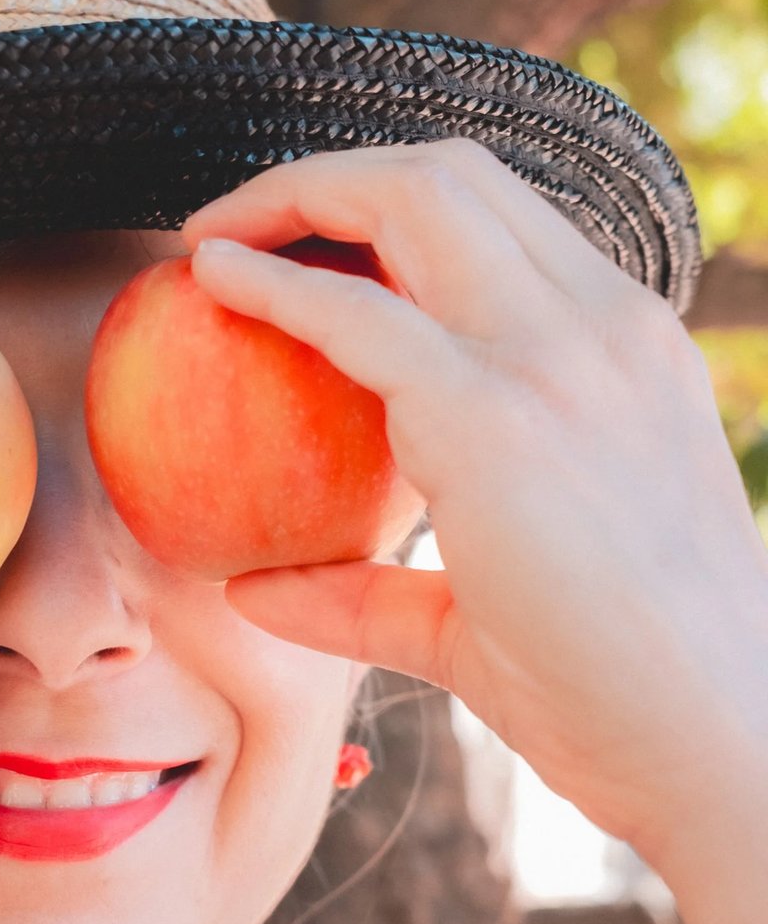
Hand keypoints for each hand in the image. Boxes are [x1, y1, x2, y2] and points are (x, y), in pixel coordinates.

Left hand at [182, 139, 767, 862]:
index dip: (384, 205)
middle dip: (325, 174)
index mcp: (627, 348)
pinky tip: (206, 280)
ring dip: (292, 195)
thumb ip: (372, 591)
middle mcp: (603, 325)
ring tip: (209, 239)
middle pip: (449, 173)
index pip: (500, 219)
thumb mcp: (485, 619)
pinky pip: (355, 312)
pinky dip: (270, 282)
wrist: (722, 750)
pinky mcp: (495, 415)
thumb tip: (250, 588)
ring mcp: (558, 357)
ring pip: (410, 194)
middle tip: (233, 226)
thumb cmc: (621, 700)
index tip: (301, 247)